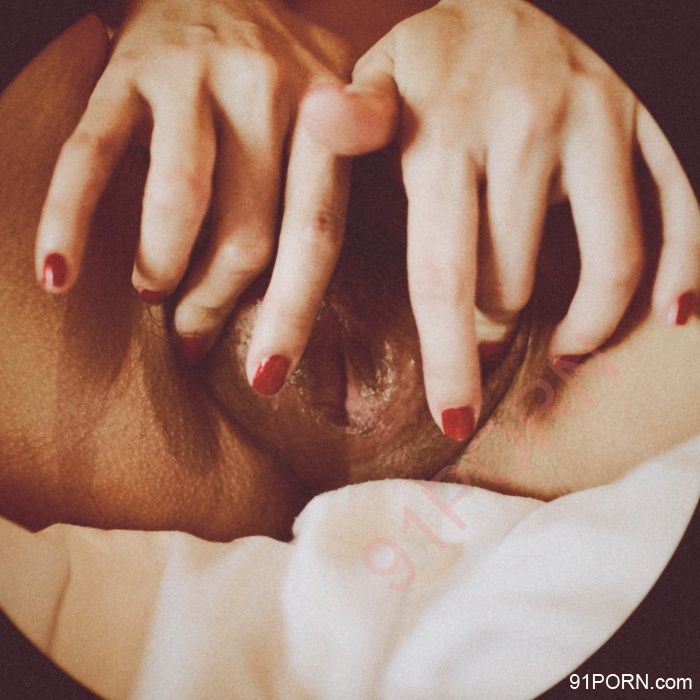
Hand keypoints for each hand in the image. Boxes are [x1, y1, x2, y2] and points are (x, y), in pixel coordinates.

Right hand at [36, 0, 351, 375]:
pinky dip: (69, 218)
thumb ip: (344, 178)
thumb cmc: (283, 68)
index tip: (264, 379)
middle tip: (192, 339)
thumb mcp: (334, 110)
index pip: (316, 234)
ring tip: (152, 295)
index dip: (292, 314)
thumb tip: (324, 277)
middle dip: (215, 304)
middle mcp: (267, 93)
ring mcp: (193, 78)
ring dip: (161, 268)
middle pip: (246, 233)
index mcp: (325, 120)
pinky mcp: (126, 68)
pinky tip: (58, 274)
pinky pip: (92, 155)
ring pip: (178, 202)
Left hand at [301, 0, 699, 438]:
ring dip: (584, 325)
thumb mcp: (378, 77)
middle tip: (476, 348)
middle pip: (514, 285)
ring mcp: (599, 122)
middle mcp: (526, 130)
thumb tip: (318, 118)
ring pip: (606, 265)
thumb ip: (353, 121)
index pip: (441, 276)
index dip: (447, 361)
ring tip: (561, 347)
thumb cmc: (437, 57)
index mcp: (443, 136)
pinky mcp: (648, 118)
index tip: (450, 421)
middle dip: (488, 335)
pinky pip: (682, 209)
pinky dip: (681, 272)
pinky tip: (667, 315)